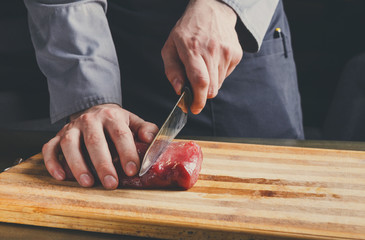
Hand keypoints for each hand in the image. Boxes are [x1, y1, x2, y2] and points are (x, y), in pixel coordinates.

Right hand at [42, 104, 157, 188]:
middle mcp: (90, 120)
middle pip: (95, 141)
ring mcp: (72, 128)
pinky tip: (60, 176)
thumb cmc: (116, 122)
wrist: (94, 110)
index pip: (120, 134)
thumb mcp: (133, 121)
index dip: (127, 152)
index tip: (132, 170)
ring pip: (70, 145)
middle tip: (111, 183)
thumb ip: (145, 129)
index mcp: (111, 116)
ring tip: (87, 183)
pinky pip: (49, 148)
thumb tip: (151, 139)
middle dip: (103, 164)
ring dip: (78, 165)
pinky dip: (52, 162)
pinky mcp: (57, 136)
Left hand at [161, 0, 242, 113]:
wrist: (212, 11)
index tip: (194, 108)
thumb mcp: (170, 47)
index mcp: (192, 49)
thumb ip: (172, 70)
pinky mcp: (236, 54)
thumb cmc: (187, 31)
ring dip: (209, 84)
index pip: (200, 81)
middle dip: (202, 96)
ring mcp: (226, 52)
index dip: (198, 100)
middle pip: (211, 88)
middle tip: (194, 93)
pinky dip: (218, 75)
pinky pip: (226, 75)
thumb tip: (179, 90)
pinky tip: (212, 61)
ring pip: (219, 84)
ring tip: (203, 67)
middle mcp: (212, 51)